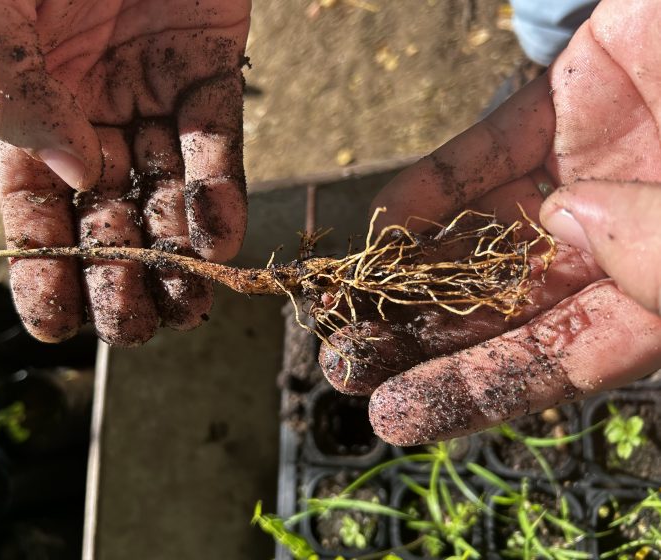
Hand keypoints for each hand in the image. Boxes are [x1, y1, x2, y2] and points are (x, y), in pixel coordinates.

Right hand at [0, 0, 249, 343]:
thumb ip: (7, 89)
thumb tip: (71, 173)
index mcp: (27, 101)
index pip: (33, 205)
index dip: (43, 268)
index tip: (57, 328)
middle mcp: (90, 105)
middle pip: (107, 210)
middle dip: (120, 274)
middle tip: (133, 331)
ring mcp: (152, 88)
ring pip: (169, 189)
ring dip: (179, 254)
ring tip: (188, 310)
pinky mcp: (212, 63)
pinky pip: (220, 138)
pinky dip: (221, 191)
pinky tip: (217, 242)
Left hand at [319, 0, 660, 444]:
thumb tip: (568, 228)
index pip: (563, 358)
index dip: (476, 389)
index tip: (395, 418)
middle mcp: (623, 238)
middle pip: (504, 304)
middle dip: (422, 337)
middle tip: (344, 366)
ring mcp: (589, 173)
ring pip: (481, 236)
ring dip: (410, 271)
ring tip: (339, 305)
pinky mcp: (561, 109)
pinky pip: (484, 157)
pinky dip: (432, 188)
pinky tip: (382, 224)